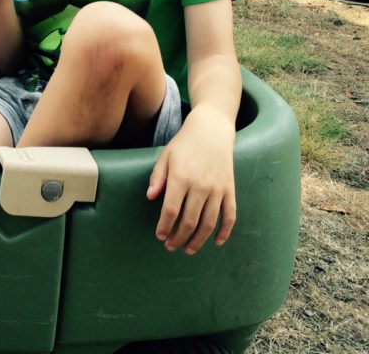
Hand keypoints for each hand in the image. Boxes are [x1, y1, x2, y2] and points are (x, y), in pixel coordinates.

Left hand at [146, 105, 236, 253]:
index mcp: (181, 177)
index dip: (165, 226)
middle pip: (189, 220)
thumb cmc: (184, 144)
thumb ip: (157, 177)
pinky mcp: (230, 190)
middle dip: (179, 237)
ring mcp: (218, 189)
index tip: (160, 236)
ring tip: (188, 249)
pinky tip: (217, 242)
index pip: (171, 210)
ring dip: (198, 240)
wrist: (211, 131)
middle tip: (170, 247)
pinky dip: (225, 231)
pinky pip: (230, 215)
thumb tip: (150, 198)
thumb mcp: (165, 156)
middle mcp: (201, 185)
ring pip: (209, 222)